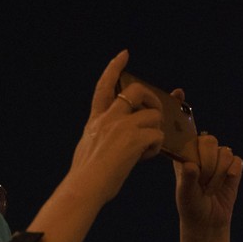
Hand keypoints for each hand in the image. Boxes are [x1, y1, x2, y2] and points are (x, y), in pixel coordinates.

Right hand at [62, 50, 164, 203]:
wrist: (84, 187)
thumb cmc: (86, 176)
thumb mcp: (88, 145)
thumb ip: (100, 134)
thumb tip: (110, 135)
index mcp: (96, 120)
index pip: (104, 86)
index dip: (114, 68)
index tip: (124, 54)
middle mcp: (109, 118)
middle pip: (138, 91)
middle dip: (152, 100)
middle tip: (155, 115)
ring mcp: (122, 127)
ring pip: (154, 116)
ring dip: (156, 131)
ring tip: (146, 149)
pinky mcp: (134, 139)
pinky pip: (158, 135)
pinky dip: (156, 147)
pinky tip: (145, 157)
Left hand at [172, 90, 242, 231]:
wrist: (208, 220)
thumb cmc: (190, 204)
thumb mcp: (183, 193)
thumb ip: (187, 179)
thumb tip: (191, 166)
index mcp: (185, 152)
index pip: (183, 127)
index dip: (181, 108)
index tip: (179, 92)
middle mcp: (202, 151)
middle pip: (209, 141)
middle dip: (207, 163)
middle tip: (202, 181)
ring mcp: (219, 157)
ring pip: (223, 152)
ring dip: (217, 174)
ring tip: (209, 187)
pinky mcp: (234, 166)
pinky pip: (236, 161)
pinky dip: (231, 174)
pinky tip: (225, 184)